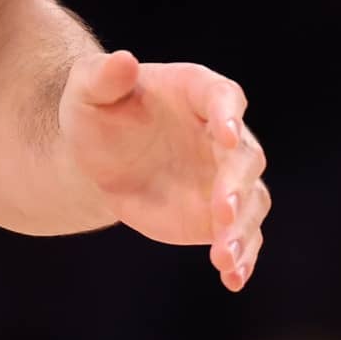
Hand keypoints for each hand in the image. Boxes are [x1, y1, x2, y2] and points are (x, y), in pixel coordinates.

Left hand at [60, 51, 267, 289]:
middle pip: (245, 156)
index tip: (225, 134)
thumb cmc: (97, 112)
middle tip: (221, 213)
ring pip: (252, 201)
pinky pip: (243, 236)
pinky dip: (243, 257)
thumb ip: (104, 76)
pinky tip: (233, 278)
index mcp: (199, 91)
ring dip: (243, 229)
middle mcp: (223, 134)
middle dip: (236, 185)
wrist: (98, 158)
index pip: (224, 97)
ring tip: (225, 258)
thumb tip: (122, 61)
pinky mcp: (220, 216)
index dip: (228, 115)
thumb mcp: (88, 89)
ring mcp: (226, 177)